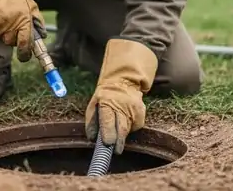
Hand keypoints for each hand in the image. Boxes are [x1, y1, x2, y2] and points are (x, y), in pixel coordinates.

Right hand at [0, 0, 45, 61]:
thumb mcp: (31, 6)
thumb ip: (37, 22)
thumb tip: (42, 36)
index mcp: (24, 22)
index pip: (26, 44)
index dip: (25, 53)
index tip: (24, 56)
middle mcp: (10, 26)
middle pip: (9, 41)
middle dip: (10, 35)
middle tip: (9, 21)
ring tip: (0, 13)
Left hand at [84, 38, 157, 153]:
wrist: (123, 81)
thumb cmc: (105, 96)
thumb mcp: (94, 104)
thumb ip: (91, 121)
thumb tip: (92, 138)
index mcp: (106, 102)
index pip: (108, 120)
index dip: (108, 133)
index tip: (108, 143)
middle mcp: (122, 105)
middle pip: (121, 127)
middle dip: (119, 141)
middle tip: (116, 151)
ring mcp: (133, 107)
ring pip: (129, 128)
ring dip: (123, 134)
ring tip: (117, 133)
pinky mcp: (142, 110)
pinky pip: (137, 125)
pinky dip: (131, 127)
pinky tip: (126, 122)